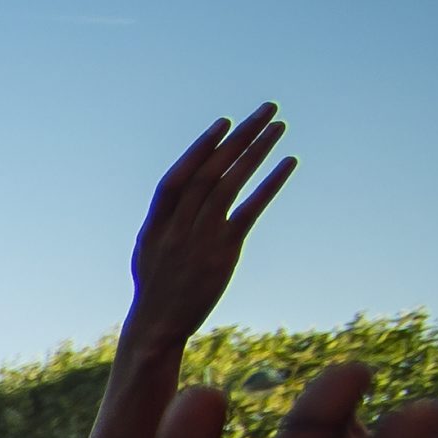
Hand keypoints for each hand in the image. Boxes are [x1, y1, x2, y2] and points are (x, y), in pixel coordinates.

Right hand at [126, 106, 292, 344]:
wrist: (156, 327)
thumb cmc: (155, 288)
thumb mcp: (148, 252)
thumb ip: (166, 221)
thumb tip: (183, 195)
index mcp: (154, 225)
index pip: (177, 177)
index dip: (200, 148)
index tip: (225, 123)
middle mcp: (175, 227)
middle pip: (208, 172)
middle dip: (238, 137)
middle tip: (266, 110)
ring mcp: (198, 240)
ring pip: (228, 185)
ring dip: (255, 151)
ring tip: (279, 126)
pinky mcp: (221, 254)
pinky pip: (248, 211)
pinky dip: (269, 184)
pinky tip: (288, 163)